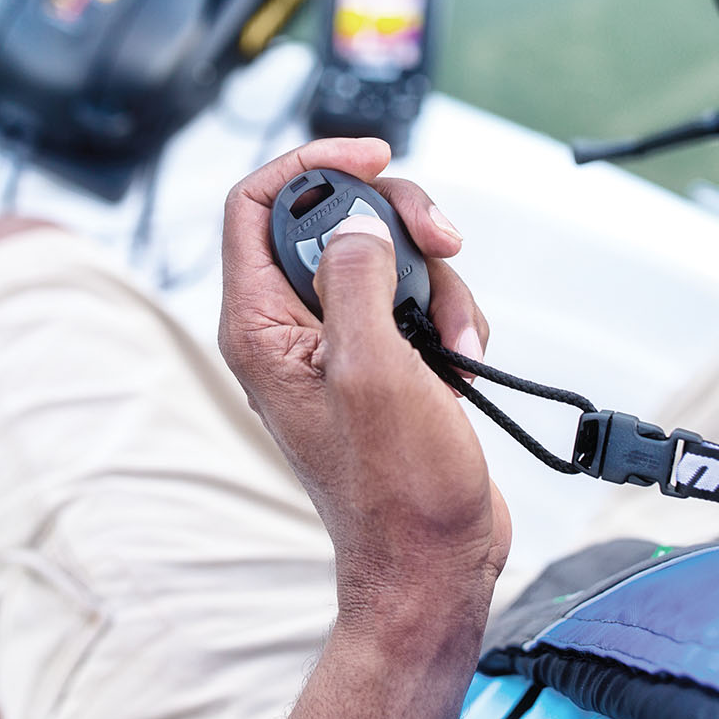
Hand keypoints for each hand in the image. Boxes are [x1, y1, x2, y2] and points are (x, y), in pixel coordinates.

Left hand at [219, 139, 505, 611]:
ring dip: (438, 285)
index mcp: (259, 325)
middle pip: (334, 218)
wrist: (433, 560)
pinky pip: (416, 302)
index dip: (311, 163)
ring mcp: (337, 345)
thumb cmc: (396, 489)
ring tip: (457, 343)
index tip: (375, 158)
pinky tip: (463, 364)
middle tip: (443, 241)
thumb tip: (355, 222)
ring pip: (386, 258)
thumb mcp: (372, 368)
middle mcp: (289, 329)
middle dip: (399, 223)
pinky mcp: (382, 362)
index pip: (255, 204)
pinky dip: (450, 321)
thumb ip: (355, 279)